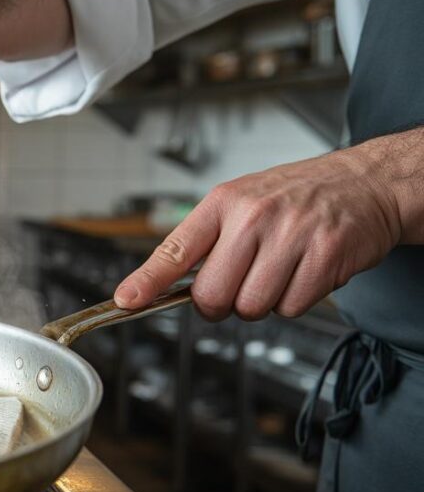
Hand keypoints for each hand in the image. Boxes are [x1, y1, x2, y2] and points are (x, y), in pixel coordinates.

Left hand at [113, 142, 408, 319]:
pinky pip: (291, 308)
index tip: (126, 300)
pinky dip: (294, 301)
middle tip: (240, 283)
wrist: (364, 183)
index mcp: (223, 203)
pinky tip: (304, 272)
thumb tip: (161, 286)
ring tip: (278, 271)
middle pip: (212, 295)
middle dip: (221, 303)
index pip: (175, 249)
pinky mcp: (326, 256)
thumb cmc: (295, 197)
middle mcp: (253, 217)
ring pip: (251, 307)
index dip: (147, 281)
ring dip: (261, 303)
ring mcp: (291, 235)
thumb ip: (204, 241)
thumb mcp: (241, 202)